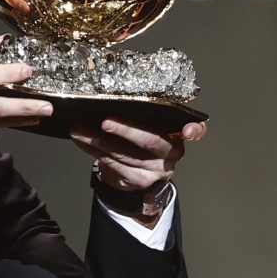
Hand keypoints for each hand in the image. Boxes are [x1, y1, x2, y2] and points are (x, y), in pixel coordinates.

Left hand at [69, 118, 206, 192]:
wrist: (136, 177)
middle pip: (150, 140)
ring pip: (125, 153)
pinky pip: (112, 163)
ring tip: (78, 129)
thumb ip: (145, 117)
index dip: (195, 130)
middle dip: (125, 130)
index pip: (197, 131)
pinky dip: (92, 150)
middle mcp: (173, 153)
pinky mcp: (139, 180)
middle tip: (104, 121)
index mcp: (178, 134)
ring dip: (97, 140)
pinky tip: (80, 141)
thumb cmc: (141, 144)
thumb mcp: (150, 129)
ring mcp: (157, 170)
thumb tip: (112, 97)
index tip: (188, 131)